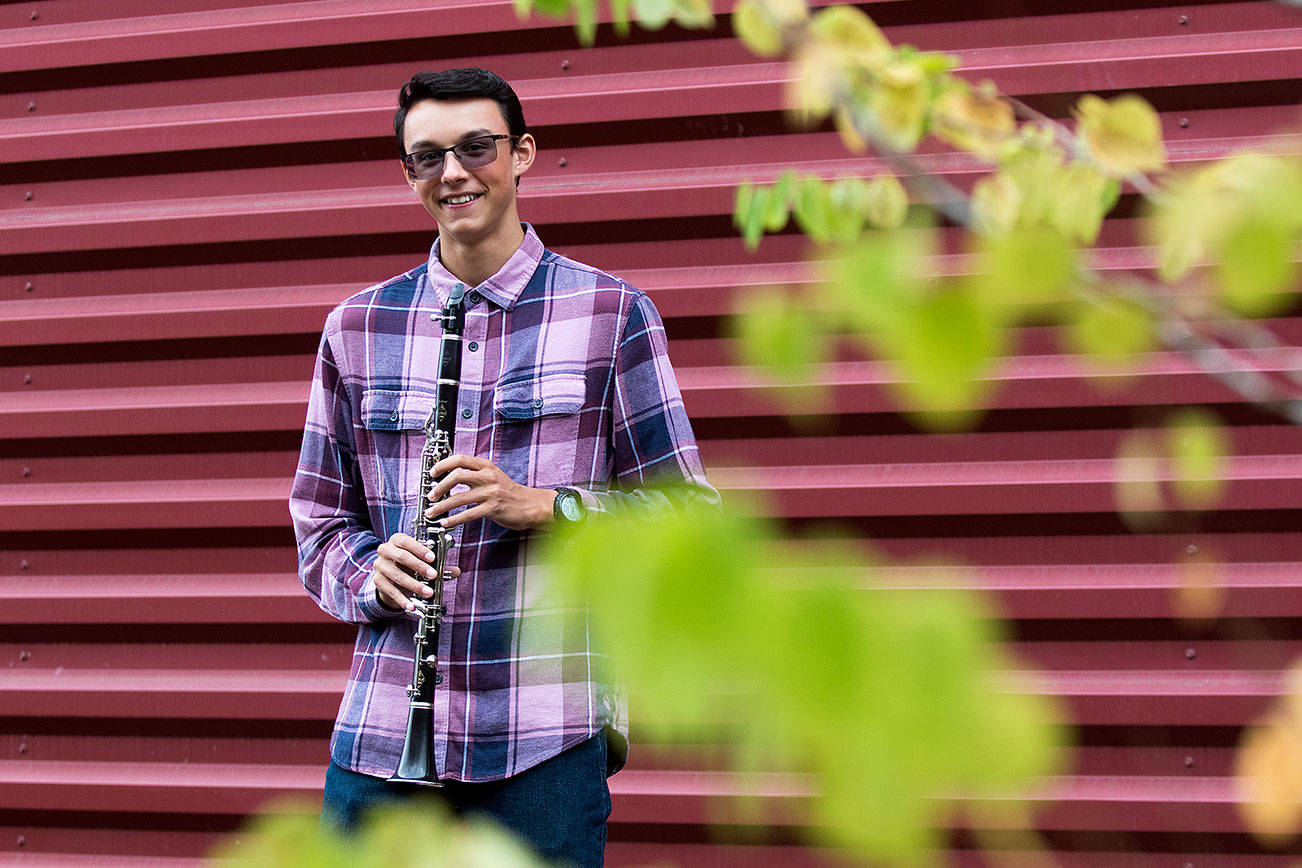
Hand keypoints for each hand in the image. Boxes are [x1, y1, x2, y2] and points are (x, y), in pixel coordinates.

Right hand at [372, 532, 460, 613]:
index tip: (432, 558)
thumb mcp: (422, 561)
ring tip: (428, 593)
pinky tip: (412, 605)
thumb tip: (456, 571)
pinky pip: (391, 591)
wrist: (390, 576)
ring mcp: (380, 566)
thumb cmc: (409, 564)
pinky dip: (402, 599)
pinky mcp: (378, 581)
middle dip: (419, 567)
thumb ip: (439, 564)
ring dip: (414, 585)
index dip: (419, 549)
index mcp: (397, 540)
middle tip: (434, 575)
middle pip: (401, 557)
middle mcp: (385, 551)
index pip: (406, 541)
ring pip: (397, 576)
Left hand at [425, 454, 554, 530]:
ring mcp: (491, 493)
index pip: (460, 459)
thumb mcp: (493, 476)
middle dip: (439, 487)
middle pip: (456, 476)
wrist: (531, 505)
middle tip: (430, 495)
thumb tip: (450, 476)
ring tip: (432, 512)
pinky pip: (468, 514)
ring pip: (459, 498)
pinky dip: (453, 520)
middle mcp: (488, 477)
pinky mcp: (493, 509)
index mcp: (486, 466)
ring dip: (442, 506)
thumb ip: (475, 474)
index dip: (443, 465)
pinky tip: (446, 523)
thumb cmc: (510, 492)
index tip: (432, 473)